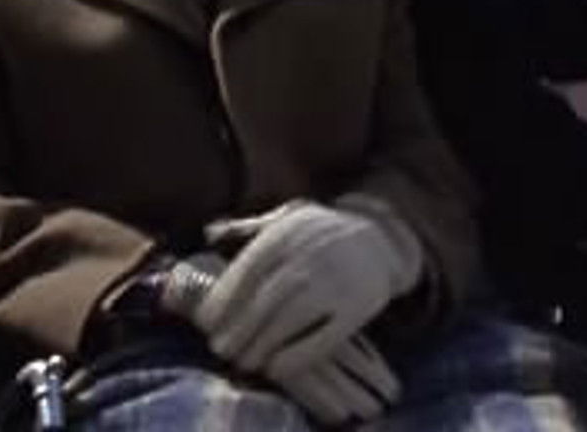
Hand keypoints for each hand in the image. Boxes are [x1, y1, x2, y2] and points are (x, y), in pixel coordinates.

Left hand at [158, 243, 401, 424]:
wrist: (380, 236)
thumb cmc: (323, 231)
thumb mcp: (289, 217)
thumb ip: (250, 227)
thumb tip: (209, 232)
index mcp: (287, 234)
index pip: (247, 270)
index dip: (224, 299)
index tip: (206, 322)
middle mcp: (309, 256)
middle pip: (264, 299)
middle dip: (238, 328)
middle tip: (221, 350)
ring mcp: (335, 281)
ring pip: (290, 319)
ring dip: (262, 344)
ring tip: (244, 362)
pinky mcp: (357, 307)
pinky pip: (325, 337)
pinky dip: (298, 356)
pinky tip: (277, 369)